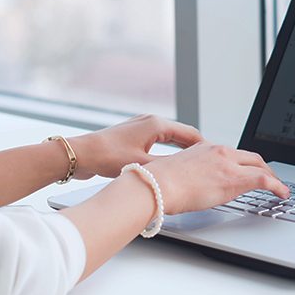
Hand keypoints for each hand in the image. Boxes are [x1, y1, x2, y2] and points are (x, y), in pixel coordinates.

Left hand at [66, 115, 202, 179]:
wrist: (81, 154)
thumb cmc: (107, 156)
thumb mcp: (142, 166)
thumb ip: (167, 167)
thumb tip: (185, 172)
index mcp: (156, 124)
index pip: (190, 133)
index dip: (204, 146)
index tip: (213, 157)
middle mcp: (149, 121)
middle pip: (181, 133)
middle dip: (195, 147)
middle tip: (206, 161)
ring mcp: (140, 127)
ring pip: (170, 136)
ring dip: (181, 148)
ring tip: (191, 162)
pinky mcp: (132, 135)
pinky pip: (158, 140)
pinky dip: (167, 149)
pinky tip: (168, 161)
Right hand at [139, 142, 288, 214]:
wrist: (155, 185)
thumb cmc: (157, 183)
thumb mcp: (176, 171)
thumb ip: (190, 174)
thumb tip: (191, 184)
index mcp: (205, 148)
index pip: (233, 153)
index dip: (246, 163)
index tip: (249, 169)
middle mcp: (219, 152)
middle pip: (252, 157)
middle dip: (264, 168)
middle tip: (270, 178)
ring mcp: (228, 164)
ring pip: (261, 166)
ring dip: (272, 177)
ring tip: (278, 187)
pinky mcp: (234, 180)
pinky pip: (264, 180)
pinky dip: (277, 186)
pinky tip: (282, 194)